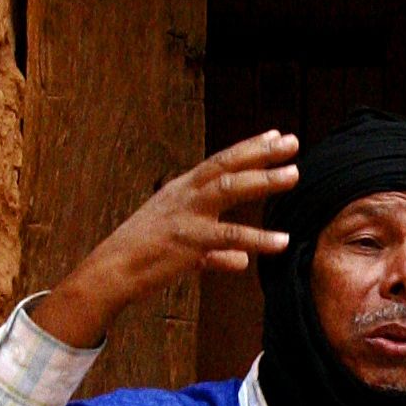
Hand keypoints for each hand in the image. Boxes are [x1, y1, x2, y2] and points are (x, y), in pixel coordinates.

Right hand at [32, 132, 298, 350]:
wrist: (111, 271)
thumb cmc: (143, 256)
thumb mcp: (182, 246)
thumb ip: (216, 252)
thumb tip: (241, 261)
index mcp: (182, 190)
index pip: (220, 161)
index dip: (249, 147)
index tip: (276, 134)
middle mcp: (185, 195)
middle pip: (227, 166)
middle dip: (260, 152)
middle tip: (292, 142)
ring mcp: (186, 216)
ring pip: (229, 190)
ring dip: (263, 181)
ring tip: (294, 175)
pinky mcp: (188, 243)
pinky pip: (229, 238)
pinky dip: (257, 239)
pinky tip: (281, 240)